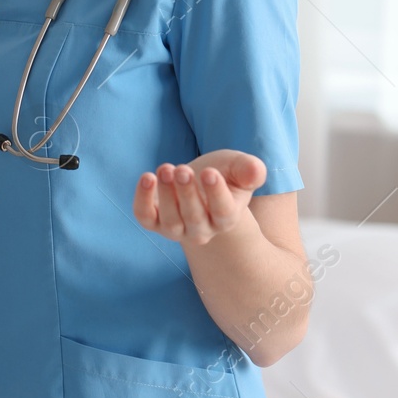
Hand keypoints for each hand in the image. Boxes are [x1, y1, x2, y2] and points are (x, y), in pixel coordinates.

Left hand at [133, 149, 266, 246]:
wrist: (197, 180)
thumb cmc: (222, 174)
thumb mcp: (238, 167)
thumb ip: (250, 170)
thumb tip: (256, 171)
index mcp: (226, 218)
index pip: (223, 213)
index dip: (216, 194)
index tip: (209, 172)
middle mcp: (202, 230)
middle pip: (195, 218)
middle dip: (187, 193)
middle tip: (182, 169)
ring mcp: (177, 229)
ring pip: (171, 221)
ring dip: (166, 195)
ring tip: (166, 169)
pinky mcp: (154, 221)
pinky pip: (145, 217)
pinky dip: (142, 200)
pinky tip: (147, 177)